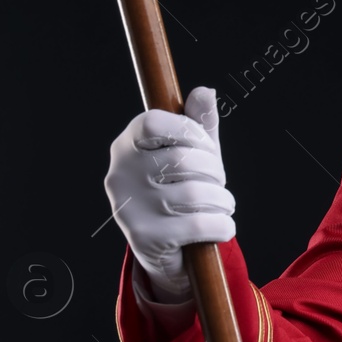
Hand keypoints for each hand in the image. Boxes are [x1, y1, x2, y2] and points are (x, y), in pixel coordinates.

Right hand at [104, 86, 234, 301]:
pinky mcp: (145, 238)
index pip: (153, 122)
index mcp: (126, 146)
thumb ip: (199, 125)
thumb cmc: (180, 190)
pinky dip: (222, 225)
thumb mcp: (192, 154)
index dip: (189, 132)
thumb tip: (204, 92)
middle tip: (218, 183)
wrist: (166, 250)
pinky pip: (198, 224)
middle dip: (214, 171)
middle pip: (182, 159)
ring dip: (222, 201)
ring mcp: (129, 207)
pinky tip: (222, 226)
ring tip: (222, 205)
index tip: (205, 147)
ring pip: (195, 193)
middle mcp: (120, 175)